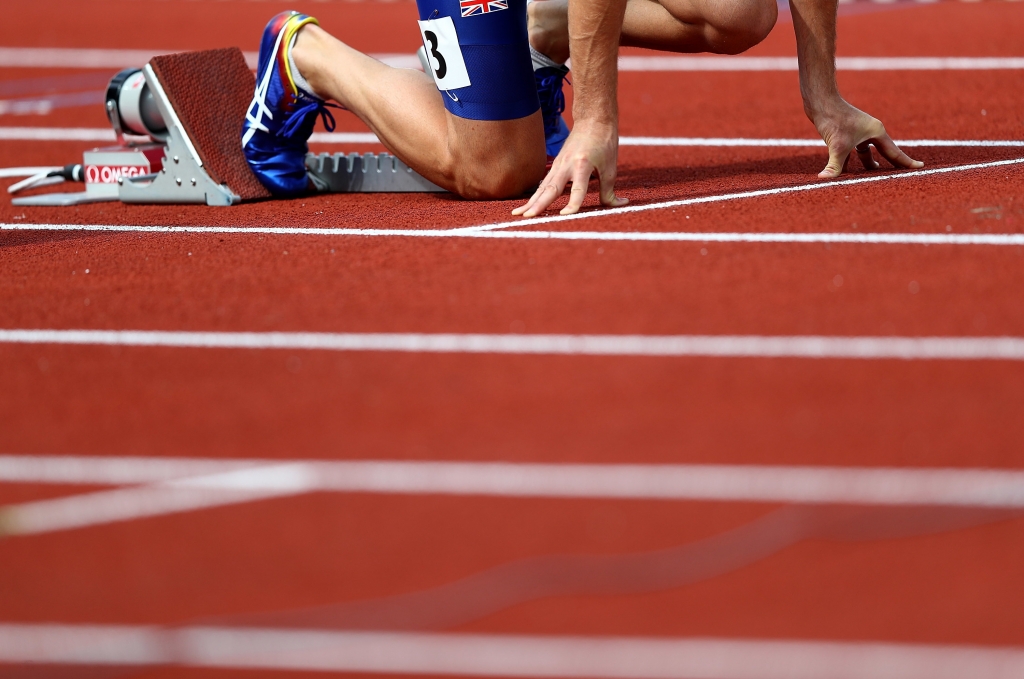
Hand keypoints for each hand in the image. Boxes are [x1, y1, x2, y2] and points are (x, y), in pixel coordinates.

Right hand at [512, 120, 627, 217]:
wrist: (592, 120)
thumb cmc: (604, 142)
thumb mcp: (611, 167)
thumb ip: (610, 190)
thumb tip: (620, 205)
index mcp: (582, 164)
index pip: (577, 189)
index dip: (572, 203)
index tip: (565, 215)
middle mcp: (566, 165)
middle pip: (550, 188)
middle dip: (538, 204)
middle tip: (527, 217)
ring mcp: (558, 165)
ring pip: (542, 187)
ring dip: (531, 202)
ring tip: (518, 215)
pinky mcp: (555, 166)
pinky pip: (543, 184)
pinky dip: (534, 196)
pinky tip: (526, 207)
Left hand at [811, 99, 923, 178]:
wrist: (822, 102)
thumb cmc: (833, 120)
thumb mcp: (837, 146)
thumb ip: (834, 166)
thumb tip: (824, 180)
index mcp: (876, 132)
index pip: (894, 152)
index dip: (906, 162)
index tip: (920, 167)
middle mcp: (871, 131)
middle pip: (884, 152)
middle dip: (891, 164)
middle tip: (901, 174)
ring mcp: (859, 131)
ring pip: (867, 152)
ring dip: (869, 163)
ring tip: (874, 175)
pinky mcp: (847, 133)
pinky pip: (852, 150)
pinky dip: (850, 161)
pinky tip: (847, 172)